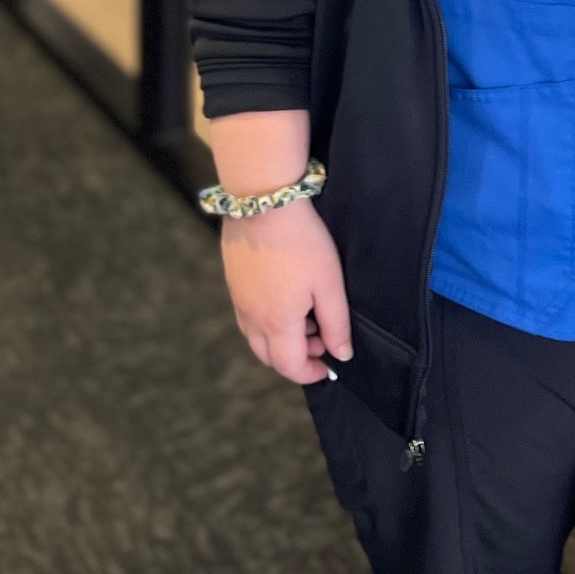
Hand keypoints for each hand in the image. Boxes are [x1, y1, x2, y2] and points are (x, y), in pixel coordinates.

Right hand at [220, 199, 353, 385]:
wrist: (263, 200)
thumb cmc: (302, 241)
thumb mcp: (329, 283)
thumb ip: (337, 324)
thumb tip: (341, 355)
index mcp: (277, 322)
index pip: (290, 366)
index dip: (310, 373)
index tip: (328, 366)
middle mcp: (251, 317)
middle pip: (268, 357)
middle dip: (295, 357)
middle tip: (320, 338)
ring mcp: (238, 298)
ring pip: (255, 336)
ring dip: (280, 338)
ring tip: (306, 314)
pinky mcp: (233, 280)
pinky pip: (247, 314)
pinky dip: (267, 319)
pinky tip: (286, 295)